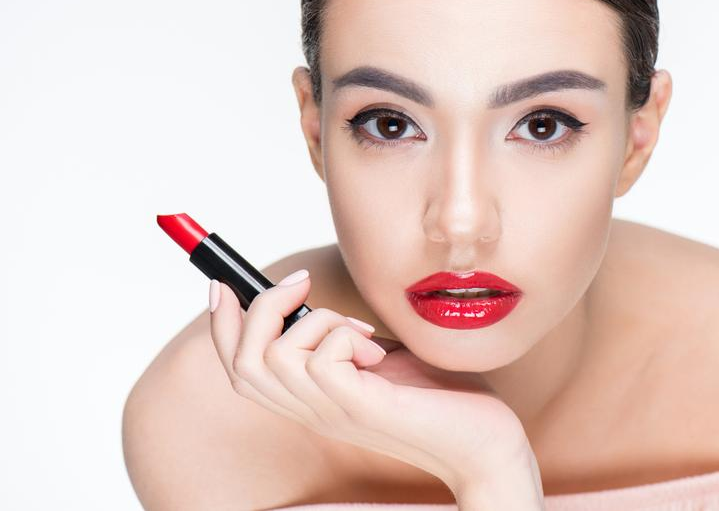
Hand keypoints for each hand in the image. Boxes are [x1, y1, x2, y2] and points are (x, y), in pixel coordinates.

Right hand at [209, 269, 534, 492]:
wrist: (485, 444)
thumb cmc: (443, 399)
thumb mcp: (383, 358)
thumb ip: (350, 338)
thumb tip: (327, 299)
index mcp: (313, 399)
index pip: (241, 368)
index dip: (223, 325)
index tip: (226, 283)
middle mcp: (313, 410)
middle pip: (242, 362)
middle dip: (258, 308)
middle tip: (301, 283)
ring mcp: (333, 411)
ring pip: (272, 357)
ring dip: (314, 320)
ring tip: (360, 330)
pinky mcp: (360, 407)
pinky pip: (321, 359)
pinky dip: (343, 334)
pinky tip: (376, 348)